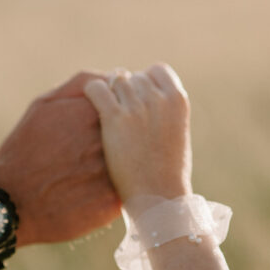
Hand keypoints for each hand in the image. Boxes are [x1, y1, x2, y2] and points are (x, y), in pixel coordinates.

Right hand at [0, 72, 120, 246]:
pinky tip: (92, 192)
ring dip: (122, 164)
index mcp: (93, 114)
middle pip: (132, 134)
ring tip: (90, 173)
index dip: (116, 115)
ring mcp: (111, 173)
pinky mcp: (112, 203)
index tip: (102, 125)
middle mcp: (107, 141)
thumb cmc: (25, 149)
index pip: (124, 105)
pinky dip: (114, 189)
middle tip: (94, 153)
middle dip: (122, 139)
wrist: (11, 201)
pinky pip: (124, 191)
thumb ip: (81, 84)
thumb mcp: (43, 105)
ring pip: (131, 163)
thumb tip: (115, 74)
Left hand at [83, 63, 192, 202]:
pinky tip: (90, 108)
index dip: (145, 82)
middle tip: (119, 114)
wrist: (158, 199)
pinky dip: (92, 94)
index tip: (138, 99)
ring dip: (109, 93)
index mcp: (178, 101)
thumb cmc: (168, 176)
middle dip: (125, 92)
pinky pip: (96, 89)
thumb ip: (165, 114)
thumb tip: (149, 102)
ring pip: (115, 80)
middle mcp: (159, 98)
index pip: (157, 71)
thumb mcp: (177, 136)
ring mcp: (136, 106)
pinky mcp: (114, 118)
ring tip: (104, 114)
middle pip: (134, 77)